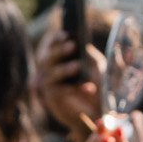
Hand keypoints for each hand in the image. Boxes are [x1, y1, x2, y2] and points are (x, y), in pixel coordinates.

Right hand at [34, 27, 106, 141]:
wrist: (96, 108)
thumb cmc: (95, 81)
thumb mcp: (95, 65)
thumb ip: (89, 56)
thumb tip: (85, 47)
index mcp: (57, 56)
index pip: (50, 44)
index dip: (55, 39)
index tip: (66, 34)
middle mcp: (48, 69)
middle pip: (46, 58)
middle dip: (60, 51)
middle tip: (73, 45)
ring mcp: (48, 85)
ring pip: (50, 75)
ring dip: (64, 69)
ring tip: (77, 66)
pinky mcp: (53, 100)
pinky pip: (58, 91)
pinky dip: (73, 88)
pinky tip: (88, 87)